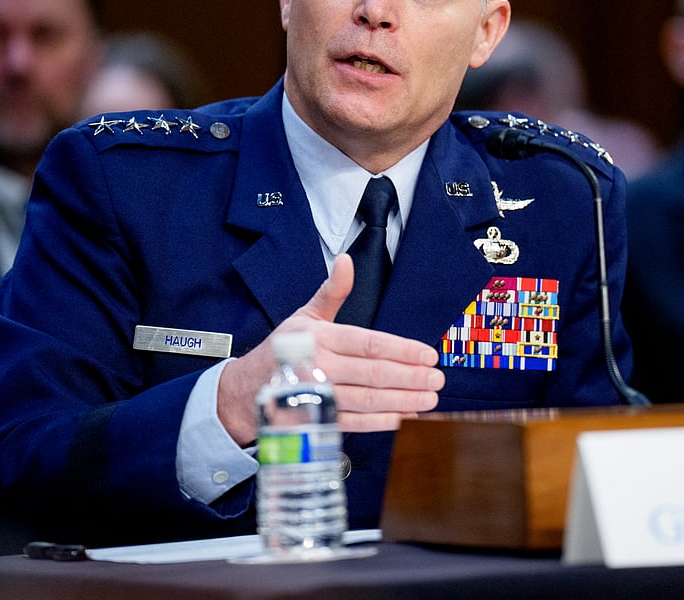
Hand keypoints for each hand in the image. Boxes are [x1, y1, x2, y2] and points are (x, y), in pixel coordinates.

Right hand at [216, 253, 443, 444]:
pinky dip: (382, 422)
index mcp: (319, 338)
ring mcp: (319, 397)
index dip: (401, 350)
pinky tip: (404, 418)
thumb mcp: (304, 316)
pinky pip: (356, 423)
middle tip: (437, 379)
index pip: (368, 343)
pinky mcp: (319, 420)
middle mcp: (320, 368)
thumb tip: (346, 260)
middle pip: (374, 373)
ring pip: (369, 400)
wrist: (246, 391)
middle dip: (411, 377)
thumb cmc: (281, 350)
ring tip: (430, 399)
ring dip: (403, 401)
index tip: (428, 354)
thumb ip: (332, 292)